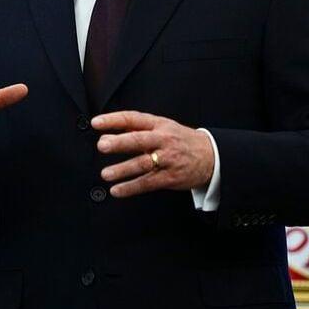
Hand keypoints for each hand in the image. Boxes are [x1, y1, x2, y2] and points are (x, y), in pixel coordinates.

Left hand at [92, 111, 213, 197]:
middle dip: (120, 143)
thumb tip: (106, 135)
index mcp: (158, 124)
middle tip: (102, 146)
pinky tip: (117, 190)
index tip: (96, 123)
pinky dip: (131, 188)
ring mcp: (167, 159)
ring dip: (122, 170)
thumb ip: (136, 130)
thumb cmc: (179, 140)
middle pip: (139, 140)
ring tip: (106, 174)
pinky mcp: (170, 177)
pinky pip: (148, 183)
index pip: (133, 118)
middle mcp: (163, 140)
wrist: (211, 156)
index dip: (114, 120)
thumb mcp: (162, 127)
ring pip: (142, 164)